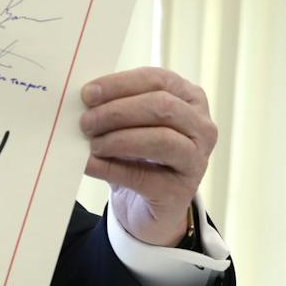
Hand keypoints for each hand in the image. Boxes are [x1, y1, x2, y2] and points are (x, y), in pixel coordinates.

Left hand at [79, 67, 217, 245]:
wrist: (145, 204)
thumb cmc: (137, 155)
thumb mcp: (130, 125)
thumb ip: (114, 108)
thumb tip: (84, 99)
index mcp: (190, 99)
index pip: (157, 80)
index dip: (121, 84)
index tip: (88, 93)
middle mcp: (201, 126)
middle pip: (161, 106)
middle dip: (117, 112)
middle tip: (85, 122)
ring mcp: (196, 159)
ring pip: (161, 139)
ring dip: (119, 139)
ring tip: (92, 144)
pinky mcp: (181, 191)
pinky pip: (143, 176)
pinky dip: (111, 169)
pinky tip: (90, 165)